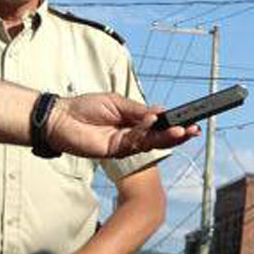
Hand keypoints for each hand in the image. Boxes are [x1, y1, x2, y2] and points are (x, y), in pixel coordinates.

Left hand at [48, 93, 199, 158]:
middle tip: (193, 130)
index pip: (160, 124)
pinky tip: (153, 124)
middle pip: (160, 136)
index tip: (191, 121)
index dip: (175, 123)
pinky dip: (146, 133)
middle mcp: (132, 134)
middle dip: (177, 134)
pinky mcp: (115, 150)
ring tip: (181, 131)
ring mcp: (125, 144)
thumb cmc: (85, 107)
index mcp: (134, 120)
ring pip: (151, 142)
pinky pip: (135, 142)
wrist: (60, 117)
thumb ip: (139, 110)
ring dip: (167, 137)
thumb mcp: (117, 102)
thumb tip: (161, 112)